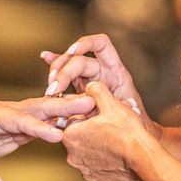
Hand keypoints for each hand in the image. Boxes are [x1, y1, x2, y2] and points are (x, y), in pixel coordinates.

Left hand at [0, 95, 94, 180]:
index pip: (18, 120)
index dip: (37, 128)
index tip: (57, 136)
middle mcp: (7, 111)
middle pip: (38, 107)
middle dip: (62, 106)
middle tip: (88, 102)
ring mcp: (17, 116)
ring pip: (46, 111)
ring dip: (69, 109)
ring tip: (94, 106)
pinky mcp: (23, 126)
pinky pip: (46, 121)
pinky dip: (64, 120)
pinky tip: (82, 121)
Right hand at [40, 33, 160, 137]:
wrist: (131, 137)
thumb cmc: (135, 125)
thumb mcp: (129, 114)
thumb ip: (121, 107)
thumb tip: (124, 106)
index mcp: (115, 71)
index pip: (100, 44)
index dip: (86, 43)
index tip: (72, 53)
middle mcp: (102, 70)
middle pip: (78, 59)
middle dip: (64, 71)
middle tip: (54, 89)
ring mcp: (91, 78)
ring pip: (69, 67)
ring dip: (56, 73)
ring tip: (50, 88)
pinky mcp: (82, 88)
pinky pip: (67, 76)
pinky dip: (56, 67)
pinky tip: (44, 57)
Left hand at [63, 82, 151, 180]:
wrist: (143, 158)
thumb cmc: (127, 131)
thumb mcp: (111, 103)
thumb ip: (96, 91)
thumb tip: (91, 87)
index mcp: (71, 135)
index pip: (73, 118)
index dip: (89, 112)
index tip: (102, 111)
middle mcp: (72, 155)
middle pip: (81, 136)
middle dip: (94, 128)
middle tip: (112, 123)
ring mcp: (85, 170)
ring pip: (90, 151)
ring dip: (100, 144)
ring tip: (117, 137)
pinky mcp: (98, 179)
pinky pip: (99, 166)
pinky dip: (106, 159)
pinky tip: (118, 152)